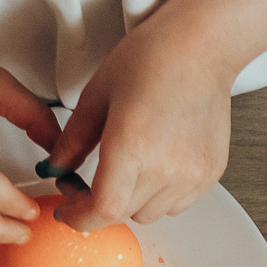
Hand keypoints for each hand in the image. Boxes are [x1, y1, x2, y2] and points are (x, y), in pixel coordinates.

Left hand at [43, 18, 233, 231]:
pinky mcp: (210, 174)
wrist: (201, 48)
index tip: (67, 211)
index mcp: (133, 147)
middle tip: (86, 180)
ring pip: (150, 212)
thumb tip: (56, 169)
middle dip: (99, 203)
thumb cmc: (152, 59)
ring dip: (131, 199)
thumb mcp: (97, 96)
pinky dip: (159, 194)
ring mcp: (192, 175)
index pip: (103, 211)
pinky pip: (177, 204)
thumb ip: (73, 141)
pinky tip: (155, 163)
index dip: (79, 218)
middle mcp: (166, 168)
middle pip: (123, 213)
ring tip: (127, 167)